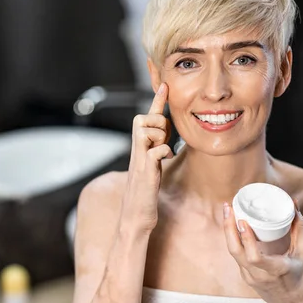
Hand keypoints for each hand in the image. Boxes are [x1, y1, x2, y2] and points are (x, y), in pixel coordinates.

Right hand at [120, 83, 172, 231]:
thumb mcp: (152, 168)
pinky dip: (163, 151)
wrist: (135, 217)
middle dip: (157, 122)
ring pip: (147, 129)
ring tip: (162, 152)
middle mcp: (136, 150)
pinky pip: (156, 150)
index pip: (147, 119)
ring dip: (160, 136)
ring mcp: (139, 160)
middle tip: (163, 140)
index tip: (164, 85)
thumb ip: (156, 152)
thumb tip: (166, 142)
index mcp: (140, 148)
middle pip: (142, 117)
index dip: (156, 101)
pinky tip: (165, 160)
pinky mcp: (145, 172)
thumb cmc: (145, 194)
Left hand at [223, 201, 302, 302]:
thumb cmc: (302, 279)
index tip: (242, 221)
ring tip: (228, 212)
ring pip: (233, 252)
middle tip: (228, 208)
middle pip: (236, 251)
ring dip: (228, 231)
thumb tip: (294, 205)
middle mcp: (259, 275)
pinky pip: (236, 256)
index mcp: (276, 270)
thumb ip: (299, 229)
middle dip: (228, 227)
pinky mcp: (245, 277)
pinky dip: (234, 240)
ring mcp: (250, 277)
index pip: (254, 257)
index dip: (246, 239)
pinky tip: (232, 226)